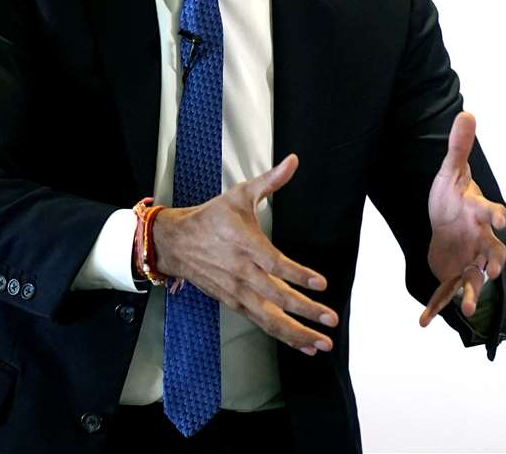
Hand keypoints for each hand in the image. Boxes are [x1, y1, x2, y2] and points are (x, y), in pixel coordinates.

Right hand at [151, 153, 336, 355]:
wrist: (175, 243)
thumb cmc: (211, 217)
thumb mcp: (240, 195)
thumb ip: (270, 181)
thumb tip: (293, 161)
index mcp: (246, 245)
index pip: (275, 263)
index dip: (298, 275)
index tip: (320, 283)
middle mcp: (242, 273)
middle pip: (276, 297)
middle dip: (305, 311)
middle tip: (330, 320)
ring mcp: (237, 292)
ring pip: (269, 318)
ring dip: (296, 333)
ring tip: (321, 344)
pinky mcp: (234, 303)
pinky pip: (260, 323)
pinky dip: (281, 335)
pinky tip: (302, 343)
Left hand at [419, 111, 505, 326]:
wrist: (450, 223)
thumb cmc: (454, 196)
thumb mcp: (452, 172)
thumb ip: (460, 147)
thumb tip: (467, 112)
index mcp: (478, 214)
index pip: (492, 213)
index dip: (496, 217)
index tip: (500, 221)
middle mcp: (480, 241)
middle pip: (493, 253)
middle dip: (494, 263)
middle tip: (493, 272)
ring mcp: (469, 261)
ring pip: (475, 280)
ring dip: (472, 295)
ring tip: (467, 310)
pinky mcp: (454, 276)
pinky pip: (446, 294)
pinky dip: (435, 308)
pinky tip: (422, 323)